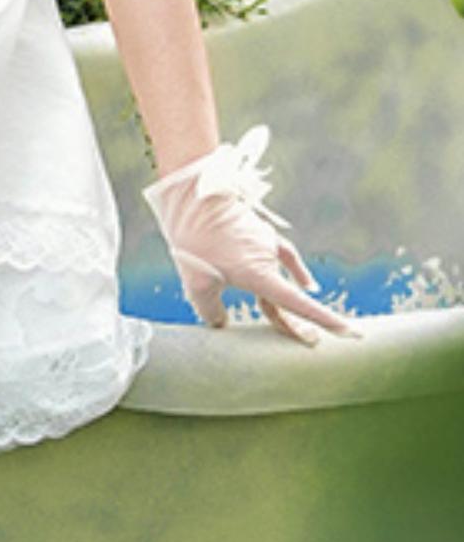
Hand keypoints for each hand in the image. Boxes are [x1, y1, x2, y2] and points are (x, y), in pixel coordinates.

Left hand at [142, 124, 363, 345]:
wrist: (192, 199)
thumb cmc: (193, 244)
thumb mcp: (196, 285)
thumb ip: (211, 311)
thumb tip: (221, 324)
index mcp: (257, 275)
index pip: (296, 304)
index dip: (323, 320)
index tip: (349, 332)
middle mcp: (268, 261)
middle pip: (286, 299)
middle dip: (296, 324)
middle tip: (311, 342)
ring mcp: (267, 246)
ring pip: (279, 280)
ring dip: (279, 303)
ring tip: (289, 327)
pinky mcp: (263, 234)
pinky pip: (287, 255)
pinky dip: (297, 271)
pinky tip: (308, 284)